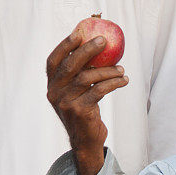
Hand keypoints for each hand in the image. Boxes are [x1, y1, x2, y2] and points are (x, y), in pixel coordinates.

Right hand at [46, 32, 127, 174]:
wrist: (86, 141)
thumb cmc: (84, 112)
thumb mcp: (76, 94)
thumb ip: (78, 75)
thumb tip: (95, 47)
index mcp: (52, 86)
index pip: (53, 61)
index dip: (65, 45)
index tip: (79, 32)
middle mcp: (55, 93)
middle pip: (70, 65)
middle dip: (88, 50)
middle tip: (104, 41)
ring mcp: (66, 103)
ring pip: (88, 77)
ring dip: (107, 70)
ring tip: (121, 69)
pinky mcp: (80, 111)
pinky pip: (99, 91)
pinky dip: (113, 83)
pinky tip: (123, 80)